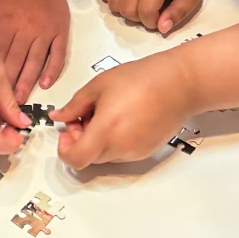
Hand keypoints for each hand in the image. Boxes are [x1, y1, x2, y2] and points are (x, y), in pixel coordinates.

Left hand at [0, 0, 69, 103]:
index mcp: (7, 25)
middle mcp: (26, 30)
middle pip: (16, 61)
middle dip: (8, 84)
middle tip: (3, 105)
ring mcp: (44, 33)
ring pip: (35, 61)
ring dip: (27, 82)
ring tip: (20, 100)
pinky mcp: (59, 34)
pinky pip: (57, 55)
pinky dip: (52, 71)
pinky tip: (45, 84)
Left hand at [51, 53, 193, 167]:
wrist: (180, 83)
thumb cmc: (142, 78)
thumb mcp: (99, 85)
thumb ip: (74, 105)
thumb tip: (58, 116)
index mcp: (106, 130)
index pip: (75, 159)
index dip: (65, 150)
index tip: (66, 133)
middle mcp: (121, 147)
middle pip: (88, 156)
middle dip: (80, 139)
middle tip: (85, 115)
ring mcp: (135, 152)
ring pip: (104, 155)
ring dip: (97, 140)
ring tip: (106, 112)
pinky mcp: (146, 151)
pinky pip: (121, 152)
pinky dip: (114, 141)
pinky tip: (121, 118)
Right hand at [100, 0, 207, 35]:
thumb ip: (179, 11)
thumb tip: (162, 28)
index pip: (145, 10)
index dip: (153, 22)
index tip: (161, 18)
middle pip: (127, 9)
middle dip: (139, 18)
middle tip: (152, 11)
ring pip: (114, 4)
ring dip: (127, 10)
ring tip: (141, 3)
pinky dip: (114, 0)